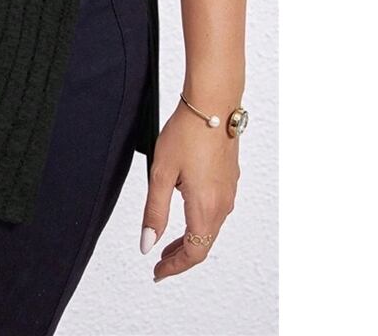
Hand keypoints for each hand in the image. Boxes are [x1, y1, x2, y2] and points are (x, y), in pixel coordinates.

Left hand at [140, 96, 240, 282]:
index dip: (174, 267)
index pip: (193, 252)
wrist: (213, 105)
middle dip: (180, 256)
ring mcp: (229, 191)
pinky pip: (216, 211)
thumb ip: (155, 211)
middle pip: (204, 243)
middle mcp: (222, 204)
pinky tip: (185, 211)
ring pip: (210, 227)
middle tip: (160, 262)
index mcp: (205, 206)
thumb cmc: (186, 134)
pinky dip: (199, 221)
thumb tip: (147, 244)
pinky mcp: (230, 179)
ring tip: (169, 241)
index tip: (158, 273)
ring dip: (191, 238)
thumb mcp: (161, 173)